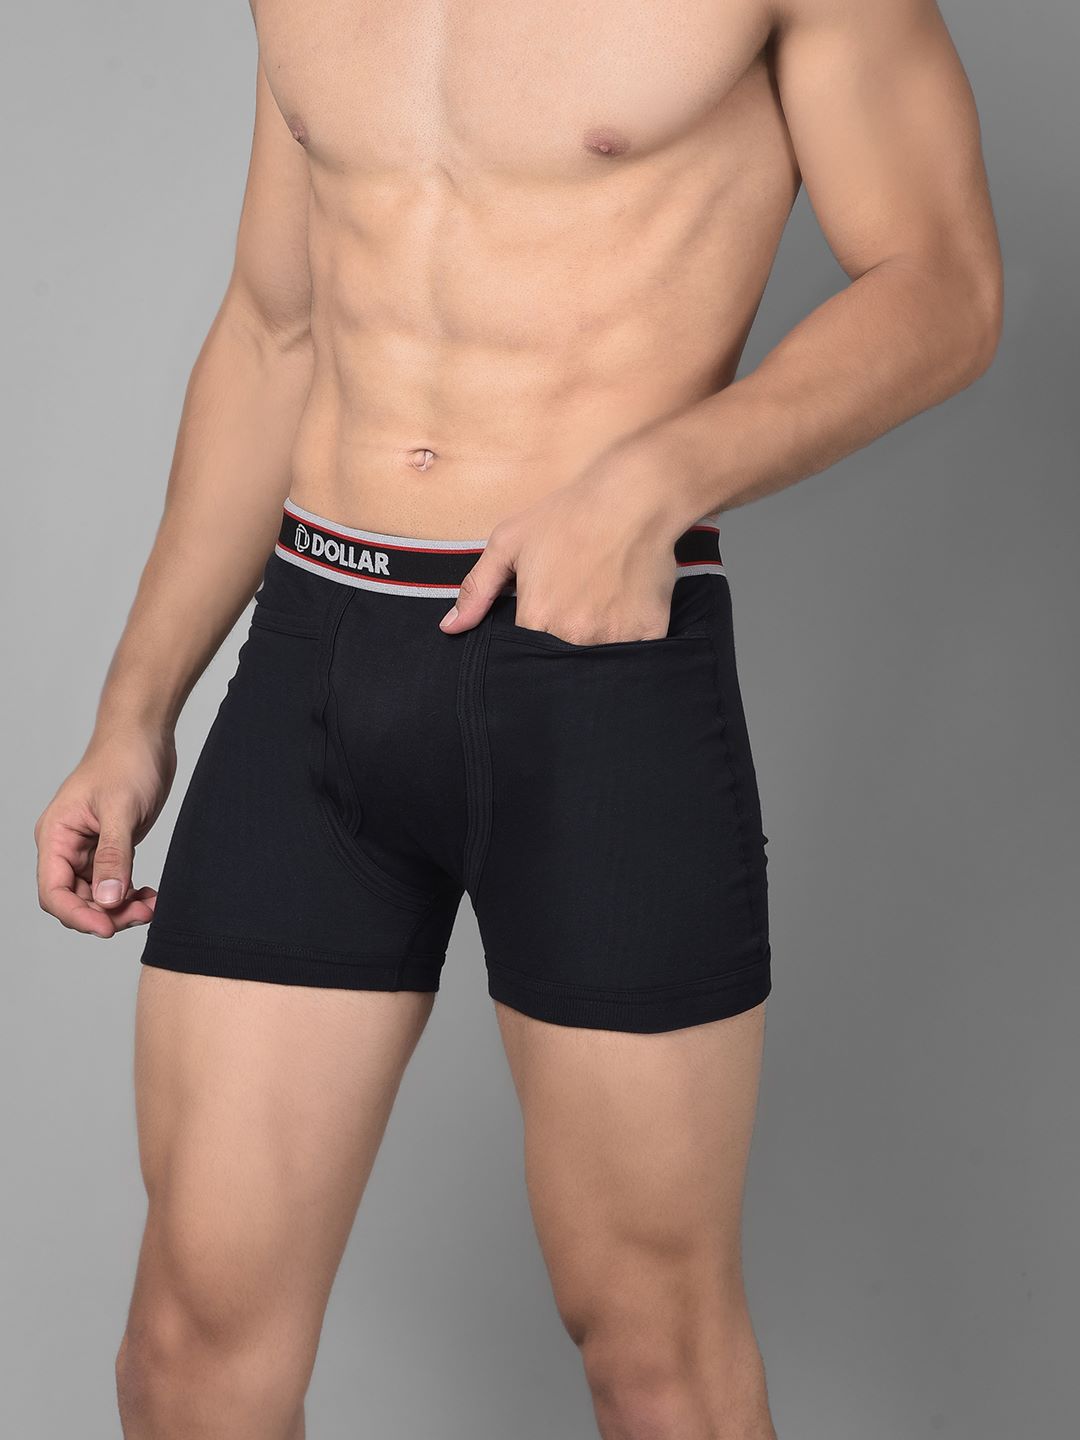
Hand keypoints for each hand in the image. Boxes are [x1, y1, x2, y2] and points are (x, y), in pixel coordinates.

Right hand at [35, 727, 176, 937]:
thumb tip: (108, 901)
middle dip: (106, 913)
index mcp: (56, 835)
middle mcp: (66, 845)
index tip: (108, 927)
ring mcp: (88, 848)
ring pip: (97, 895)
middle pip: (76, 899)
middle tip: (142, 914)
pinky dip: (130, 893)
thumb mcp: (121, 810)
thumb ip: (114, 856)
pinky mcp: (110, 846)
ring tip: (152, 904)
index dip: (77, 915)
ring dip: (122, 907)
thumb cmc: (126, 760)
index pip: (53, 891)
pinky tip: (151, 894)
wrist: (145, 735)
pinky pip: (114, 882)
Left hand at [439, 440, 683, 644]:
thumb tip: (449, 628)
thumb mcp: (508, 543)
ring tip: (599, 606)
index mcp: (537, 619)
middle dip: (561, 643)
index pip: (524, 653)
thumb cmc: (568, 516)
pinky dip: (628, 638)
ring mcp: (614, 639)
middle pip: (560, 661)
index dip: (530, 636)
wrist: (634, 497)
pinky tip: (626, 608)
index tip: (541, 616)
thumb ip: (476, 590)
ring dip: (594, 643)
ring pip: (596, 661)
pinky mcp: (648, 635)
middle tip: (574, 606)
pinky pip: (633, 652)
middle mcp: (574, 637)